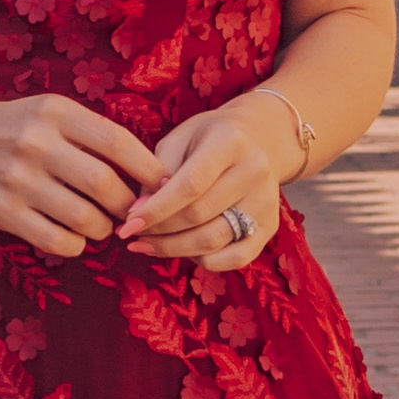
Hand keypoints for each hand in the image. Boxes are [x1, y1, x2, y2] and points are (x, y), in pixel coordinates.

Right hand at [0, 89, 170, 256]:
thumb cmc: (17, 128)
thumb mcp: (51, 112)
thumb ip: (94, 133)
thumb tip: (151, 172)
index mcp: (55, 112)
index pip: (117, 142)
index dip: (148, 168)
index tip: (163, 184)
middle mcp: (35, 142)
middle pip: (104, 184)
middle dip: (129, 204)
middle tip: (133, 210)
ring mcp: (17, 179)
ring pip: (84, 218)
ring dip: (104, 227)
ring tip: (103, 223)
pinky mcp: (3, 212)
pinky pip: (57, 241)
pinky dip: (77, 244)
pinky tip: (75, 235)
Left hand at [119, 102, 288, 269]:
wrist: (260, 137)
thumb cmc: (209, 137)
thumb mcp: (180, 138)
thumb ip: (157, 172)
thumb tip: (138, 213)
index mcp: (230, 143)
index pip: (190, 185)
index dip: (156, 209)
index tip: (127, 223)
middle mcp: (254, 172)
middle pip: (199, 215)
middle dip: (159, 230)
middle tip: (132, 234)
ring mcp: (266, 202)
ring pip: (214, 240)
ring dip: (174, 249)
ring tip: (147, 245)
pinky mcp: (271, 226)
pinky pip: (237, 258)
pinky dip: (206, 262)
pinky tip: (183, 252)